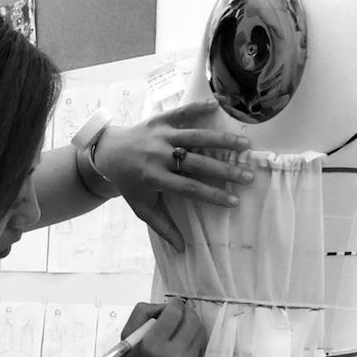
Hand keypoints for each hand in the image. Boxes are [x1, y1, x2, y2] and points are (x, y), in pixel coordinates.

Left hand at [95, 100, 252, 251]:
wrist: (109, 153)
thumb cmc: (130, 184)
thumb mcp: (142, 207)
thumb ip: (163, 227)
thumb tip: (182, 250)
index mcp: (154, 178)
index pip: (189, 188)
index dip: (212, 195)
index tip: (234, 201)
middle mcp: (158, 156)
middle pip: (196, 163)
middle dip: (224, 171)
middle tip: (247, 176)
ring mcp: (160, 135)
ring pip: (194, 137)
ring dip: (221, 140)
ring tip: (244, 145)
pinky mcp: (159, 120)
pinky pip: (181, 112)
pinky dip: (198, 108)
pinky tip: (218, 106)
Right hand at [114, 298, 207, 356]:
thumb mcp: (126, 337)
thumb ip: (143, 312)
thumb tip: (165, 305)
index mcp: (152, 345)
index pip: (174, 313)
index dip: (175, 304)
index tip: (172, 304)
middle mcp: (172, 355)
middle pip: (192, 320)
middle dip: (186, 312)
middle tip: (178, 313)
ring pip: (199, 332)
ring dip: (191, 325)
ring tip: (179, 329)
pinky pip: (200, 347)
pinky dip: (192, 342)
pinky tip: (181, 347)